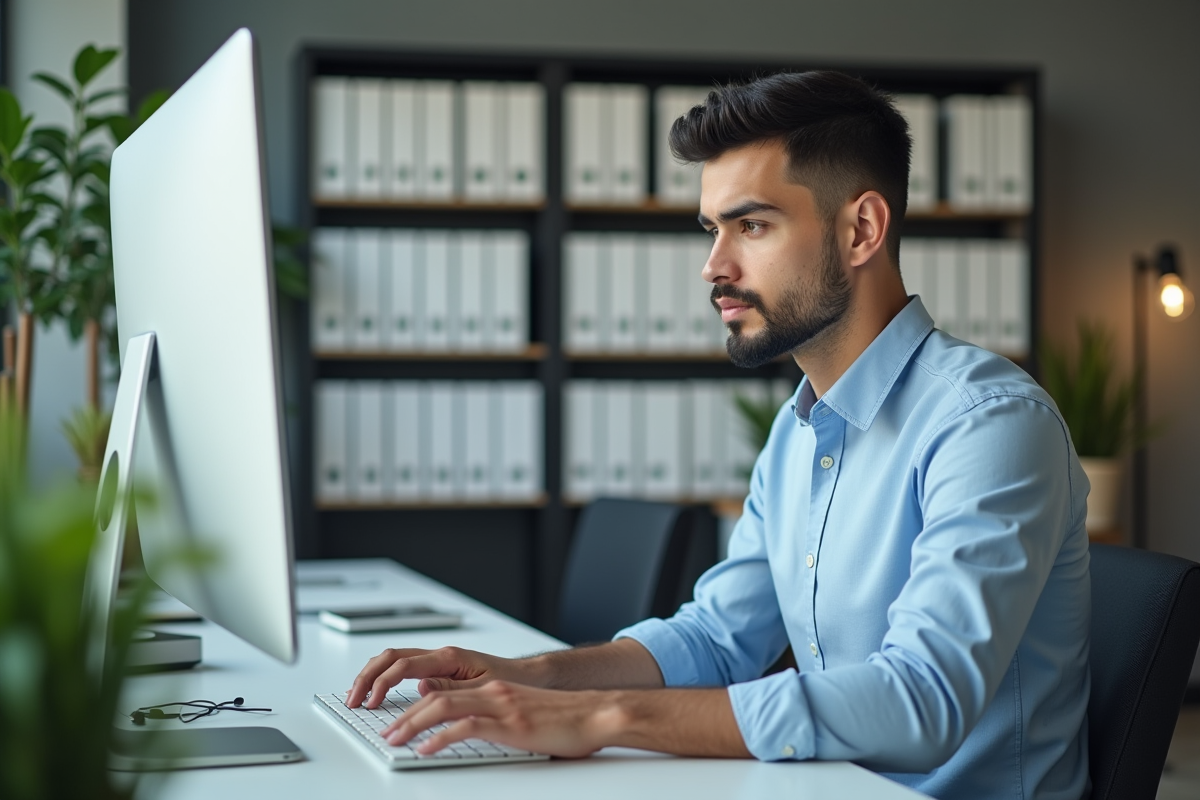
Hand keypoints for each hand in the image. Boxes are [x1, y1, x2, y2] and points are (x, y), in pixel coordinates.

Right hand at [347, 646, 536, 708]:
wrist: (528, 675)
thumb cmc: (511, 680)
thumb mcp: (483, 688)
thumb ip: (451, 689)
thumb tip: (421, 688)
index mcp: (449, 657)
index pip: (403, 666)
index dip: (382, 684)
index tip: (371, 704)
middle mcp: (441, 655)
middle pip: (391, 658)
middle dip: (367, 677)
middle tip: (353, 699)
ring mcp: (439, 660)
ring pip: (395, 659)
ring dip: (373, 675)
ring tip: (357, 695)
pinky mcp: (441, 668)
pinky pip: (405, 667)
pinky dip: (385, 676)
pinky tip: (379, 690)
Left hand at [382, 681, 612, 757]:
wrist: (597, 714)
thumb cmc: (565, 719)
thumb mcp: (521, 712)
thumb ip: (493, 713)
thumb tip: (467, 725)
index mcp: (494, 688)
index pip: (444, 691)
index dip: (414, 704)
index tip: (397, 719)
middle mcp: (493, 691)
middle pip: (436, 696)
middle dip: (405, 714)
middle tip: (386, 732)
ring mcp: (501, 705)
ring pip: (444, 707)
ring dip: (413, 724)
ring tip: (395, 739)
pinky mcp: (510, 723)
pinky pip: (466, 728)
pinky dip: (439, 738)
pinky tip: (425, 749)